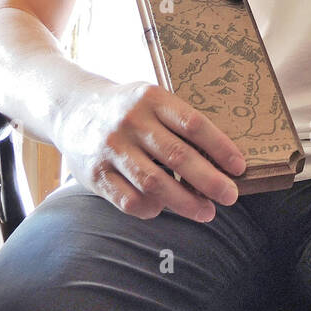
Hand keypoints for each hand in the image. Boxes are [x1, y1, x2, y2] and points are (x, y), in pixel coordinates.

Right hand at [56, 79, 246, 222]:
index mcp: (152, 98)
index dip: (220, 148)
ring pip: (155, 183)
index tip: (239, 168)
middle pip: (178, 156)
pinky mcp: (95, 172)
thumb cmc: (125, 108)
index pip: (193, 124)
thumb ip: (177, 124)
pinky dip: (151, 209)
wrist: (70, 108)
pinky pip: (129, 200)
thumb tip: (219, 161)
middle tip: (230, 196)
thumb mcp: (151, 101)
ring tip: (206, 211)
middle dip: (209, 181)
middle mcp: (131, 121)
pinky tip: (163, 208)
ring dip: (185, 202)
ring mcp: (112, 148)